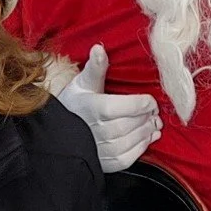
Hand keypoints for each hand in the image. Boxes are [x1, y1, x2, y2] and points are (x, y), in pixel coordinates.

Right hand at [56, 44, 161, 173]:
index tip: (151, 101)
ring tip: (153, 124)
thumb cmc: (72, 105)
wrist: (57, 132)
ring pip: (129, 141)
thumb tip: (100, 48)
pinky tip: (147, 138)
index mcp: (92, 108)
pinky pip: (126, 158)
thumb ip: (95, 67)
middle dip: (146, 118)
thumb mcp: (82, 83)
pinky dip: (140, 148)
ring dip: (146, 132)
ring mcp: (99, 149)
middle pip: (130, 125)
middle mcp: (95, 130)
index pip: (124, 107)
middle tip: (154, 113)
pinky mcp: (103, 162)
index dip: (142, 104)